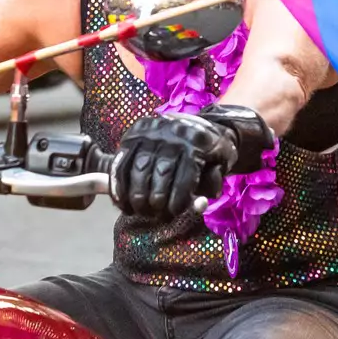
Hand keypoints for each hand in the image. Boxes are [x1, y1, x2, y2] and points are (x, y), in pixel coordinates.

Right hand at [114, 113, 234, 220]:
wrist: (192, 124)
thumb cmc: (208, 152)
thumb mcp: (219, 164)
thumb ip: (212, 184)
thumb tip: (200, 204)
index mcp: (197, 140)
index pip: (186, 174)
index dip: (179, 198)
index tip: (175, 212)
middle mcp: (171, 133)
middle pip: (160, 173)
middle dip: (157, 200)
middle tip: (157, 215)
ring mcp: (149, 132)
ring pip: (137, 169)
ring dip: (136, 196)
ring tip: (140, 211)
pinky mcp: (132, 134)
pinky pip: (120, 163)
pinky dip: (118, 186)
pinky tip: (122, 203)